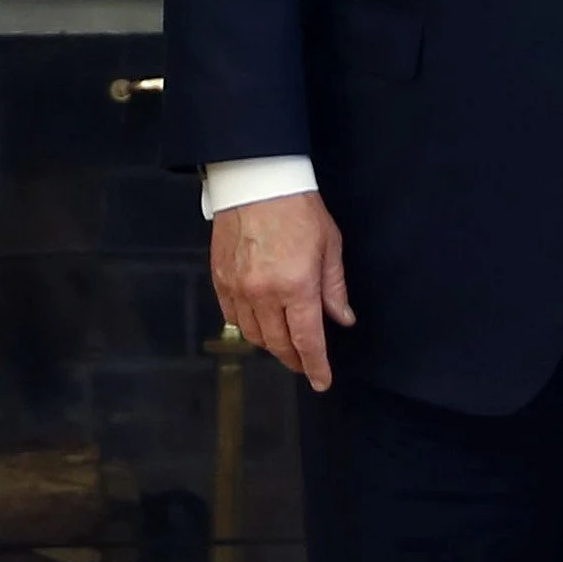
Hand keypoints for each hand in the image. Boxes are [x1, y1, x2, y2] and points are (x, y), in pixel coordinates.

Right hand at [210, 191, 354, 392]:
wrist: (257, 179)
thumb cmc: (300, 209)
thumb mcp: (329, 245)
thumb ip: (334, 288)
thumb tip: (342, 319)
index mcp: (296, 286)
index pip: (307, 340)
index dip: (316, 366)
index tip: (321, 382)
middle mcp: (264, 294)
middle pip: (278, 344)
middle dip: (294, 359)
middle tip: (305, 363)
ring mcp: (238, 288)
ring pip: (253, 335)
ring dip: (270, 345)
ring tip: (283, 343)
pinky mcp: (220, 278)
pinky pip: (232, 317)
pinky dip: (247, 327)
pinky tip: (258, 323)